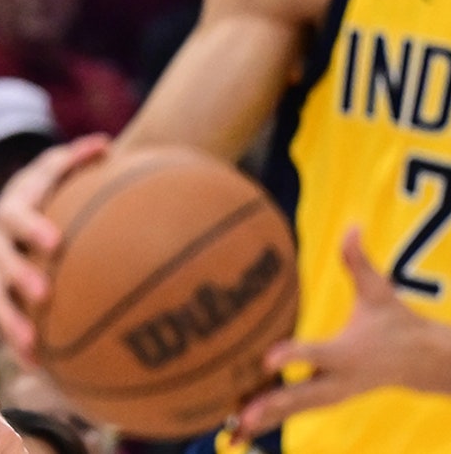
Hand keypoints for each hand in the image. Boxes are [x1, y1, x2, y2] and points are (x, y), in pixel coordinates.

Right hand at [0, 135, 109, 361]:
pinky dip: (21, 343)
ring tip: (33, 346)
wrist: (33, 207)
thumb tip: (104, 144)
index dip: (31, 228)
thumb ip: (79, 159)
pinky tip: (41, 369)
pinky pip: (8, 320)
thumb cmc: (60, 187)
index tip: (54, 243)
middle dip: (19, 276)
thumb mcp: (64, 170)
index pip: (17, 214)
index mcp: (13, 206)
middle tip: (44, 294)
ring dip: (12, 321)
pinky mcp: (3, 294)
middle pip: (1, 257)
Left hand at [231, 227, 450, 441]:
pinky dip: (268, 420)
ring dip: (264, 419)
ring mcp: (331, 394)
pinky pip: (292, 411)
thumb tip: (352, 227)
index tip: (267, 358)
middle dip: (273, 405)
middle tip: (244, 415)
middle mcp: (338, 379)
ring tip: (233, 429)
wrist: (422, 363)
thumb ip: (359, 262)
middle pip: (302, 395)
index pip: (317, 354)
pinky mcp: (323, 399)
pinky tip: (236, 428)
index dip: (293, 356)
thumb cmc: (395, 322)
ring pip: (294, 410)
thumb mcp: (381, 292)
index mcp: (348, 353)